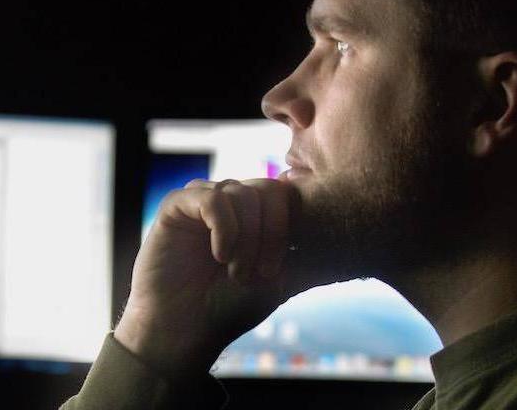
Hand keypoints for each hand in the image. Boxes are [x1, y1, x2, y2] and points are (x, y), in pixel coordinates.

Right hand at [115, 178, 295, 374]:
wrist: (186, 328)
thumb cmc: (231, 305)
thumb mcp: (281, 279)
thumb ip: (305, 252)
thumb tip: (340, 239)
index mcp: (255, 212)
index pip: (287, 193)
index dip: (288, 228)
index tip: (276, 269)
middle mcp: (231, 200)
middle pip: (268, 189)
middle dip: (271, 233)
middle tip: (258, 272)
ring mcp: (204, 199)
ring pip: (242, 194)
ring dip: (247, 239)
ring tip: (235, 272)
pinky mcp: (177, 205)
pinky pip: (213, 199)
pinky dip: (224, 229)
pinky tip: (219, 255)